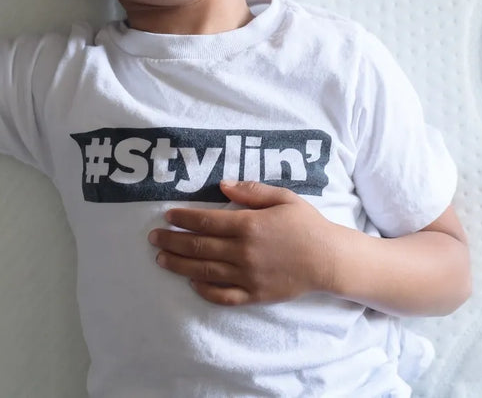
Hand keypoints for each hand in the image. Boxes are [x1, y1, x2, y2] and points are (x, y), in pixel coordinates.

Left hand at [148, 180, 336, 305]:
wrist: (328, 260)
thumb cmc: (306, 225)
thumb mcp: (283, 198)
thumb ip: (252, 191)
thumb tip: (223, 185)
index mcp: (249, 225)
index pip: (205, 221)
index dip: (183, 218)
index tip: (168, 215)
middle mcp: (243, 251)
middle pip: (198, 246)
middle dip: (172, 241)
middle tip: (153, 237)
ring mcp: (247, 275)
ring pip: (204, 271)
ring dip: (179, 264)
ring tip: (161, 259)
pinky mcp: (254, 294)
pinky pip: (222, 295)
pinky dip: (204, 290)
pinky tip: (191, 282)